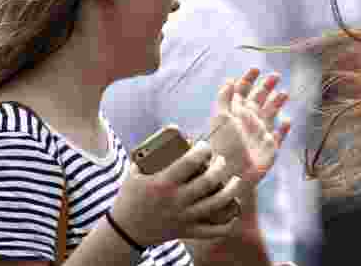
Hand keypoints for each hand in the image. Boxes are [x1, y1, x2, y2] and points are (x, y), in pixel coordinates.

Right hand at [114, 139, 244, 245]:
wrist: (124, 231)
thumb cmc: (132, 196)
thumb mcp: (135, 172)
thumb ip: (152, 151)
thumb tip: (174, 129)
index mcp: (162, 183)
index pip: (189, 162)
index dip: (202, 150)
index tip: (205, 146)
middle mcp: (175, 201)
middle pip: (207, 181)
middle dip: (220, 166)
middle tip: (221, 160)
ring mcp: (182, 217)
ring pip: (215, 203)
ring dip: (230, 190)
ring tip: (236, 180)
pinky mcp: (186, 231)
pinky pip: (211, 232)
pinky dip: (226, 226)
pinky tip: (234, 215)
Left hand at [206, 68, 291, 189]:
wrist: (232, 175)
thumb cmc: (224, 147)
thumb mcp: (220, 119)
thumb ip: (224, 99)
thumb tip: (229, 80)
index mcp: (235, 113)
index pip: (242, 91)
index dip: (248, 79)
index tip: (256, 69)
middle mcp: (248, 121)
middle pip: (258, 99)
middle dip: (266, 86)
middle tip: (276, 75)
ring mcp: (260, 133)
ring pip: (270, 113)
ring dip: (277, 102)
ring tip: (284, 93)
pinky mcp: (270, 147)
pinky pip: (278, 136)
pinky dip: (284, 129)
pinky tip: (288, 121)